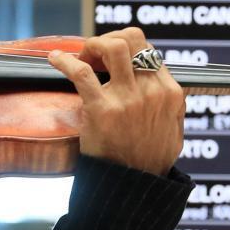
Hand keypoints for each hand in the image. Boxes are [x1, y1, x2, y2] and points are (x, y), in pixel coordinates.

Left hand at [49, 27, 184, 174]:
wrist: (133, 191)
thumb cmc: (149, 164)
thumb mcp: (175, 133)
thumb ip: (172, 110)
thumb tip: (168, 94)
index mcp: (170, 93)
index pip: (148, 50)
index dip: (126, 48)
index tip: (110, 59)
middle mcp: (152, 91)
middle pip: (132, 39)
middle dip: (109, 38)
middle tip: (94, 54)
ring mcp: (128, 99)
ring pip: (112, 46)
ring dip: (92, 45)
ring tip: (81, 57)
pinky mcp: (102, 109)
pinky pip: (81, 72)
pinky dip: (64, 61)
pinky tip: (54, 60)